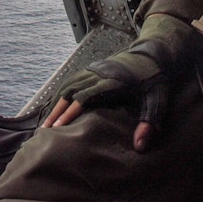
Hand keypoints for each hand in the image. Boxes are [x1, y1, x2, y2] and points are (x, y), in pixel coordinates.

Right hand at [44, 15, 194, 151]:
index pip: (85, 97)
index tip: (59, 128)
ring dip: (56, 103)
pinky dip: (61, 93)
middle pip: (70, 92)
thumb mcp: (157, 102)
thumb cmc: (155, 81)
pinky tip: (56, 106)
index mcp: (112, 82)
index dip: (70, 112)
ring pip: (68, 85)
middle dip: (57, 112)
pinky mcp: (93, 68)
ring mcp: (95, 69)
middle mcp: (99, 74)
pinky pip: (71, 80)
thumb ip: (149, 123)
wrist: (153, 53)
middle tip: (45, 131)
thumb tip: (140, 147)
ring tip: (47, 123)